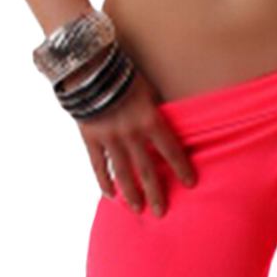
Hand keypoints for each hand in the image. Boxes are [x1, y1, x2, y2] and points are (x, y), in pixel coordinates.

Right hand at [72, 65, 197, 215]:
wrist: (86, 63)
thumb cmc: (122, 73)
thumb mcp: (146, 89)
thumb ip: (154, 112)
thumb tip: (165, 132)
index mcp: (149, 119)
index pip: (171, 150)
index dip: (181, 168)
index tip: (190, 184)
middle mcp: (130, 133)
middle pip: (146, 170)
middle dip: (155, 193)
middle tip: (161, 213)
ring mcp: (109, 138)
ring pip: (122, 173)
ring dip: (131, 193)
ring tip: (138, 209)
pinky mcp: (90, 138)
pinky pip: (98, 165)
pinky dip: (103, 181)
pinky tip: (110, 196)